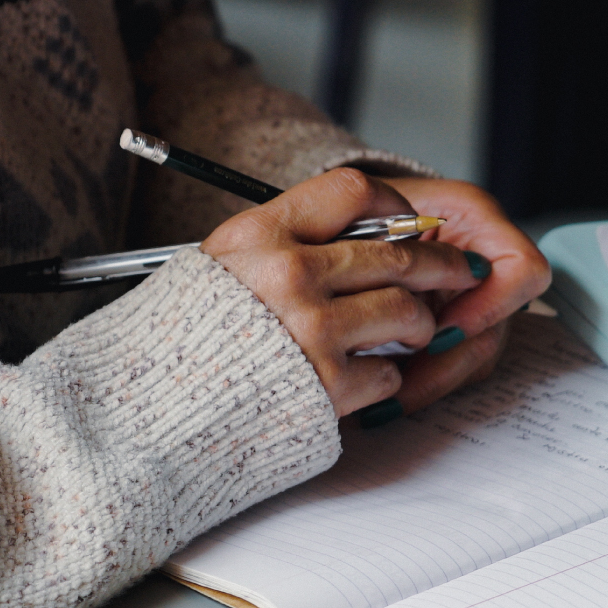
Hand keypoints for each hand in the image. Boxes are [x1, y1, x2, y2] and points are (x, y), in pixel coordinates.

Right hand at [200, 168, 488, 417]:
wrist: (146, 417)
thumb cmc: (179, 345)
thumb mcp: (216, 268)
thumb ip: (278, 246)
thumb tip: (359, 238)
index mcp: (258, 235)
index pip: (351, 190)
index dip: (394, 204)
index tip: (410, 222)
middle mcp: (288, 274)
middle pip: (395, 253)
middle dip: (440, 266)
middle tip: (461, 274)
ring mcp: (311, 329)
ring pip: (405, 309)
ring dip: (418, 325)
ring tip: (410, 334)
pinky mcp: (326, 385)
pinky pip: (388, 372)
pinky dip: (385, 378)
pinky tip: (365, 380)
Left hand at [381, 177, 549, 415]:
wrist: (348, 214)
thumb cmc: (359, 206)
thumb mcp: (368, 209)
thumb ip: (387, 245)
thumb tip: (399, 306)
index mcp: (478, 221)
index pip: (523, 270)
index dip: (489, 307)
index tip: (438, 331)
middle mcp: (487, 263)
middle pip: (495, 330)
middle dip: (444, 366)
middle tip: (397, 391)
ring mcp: (476, 300)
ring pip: (474, 359)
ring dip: (428, 384)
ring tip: (382, 405)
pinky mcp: (455, 328)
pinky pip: (451, 367)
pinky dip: (417, 384)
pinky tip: (382, 401)